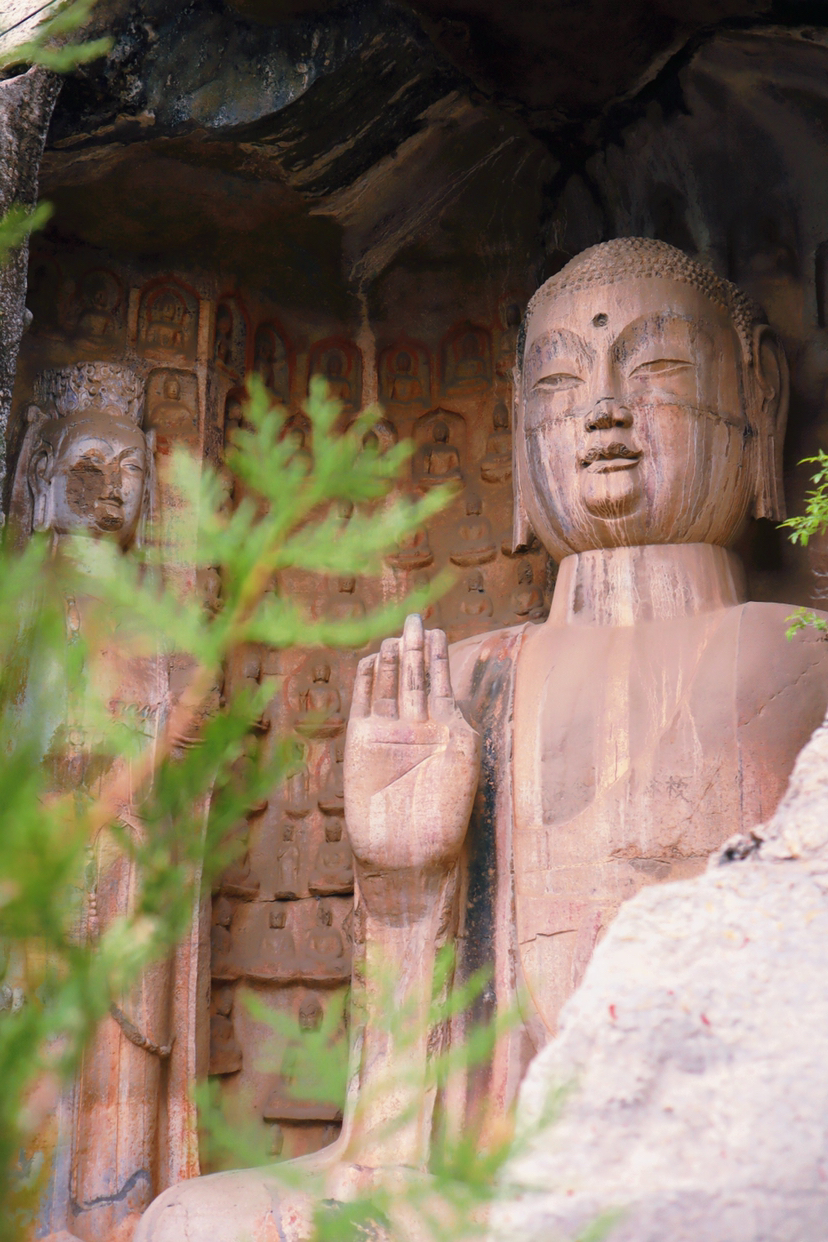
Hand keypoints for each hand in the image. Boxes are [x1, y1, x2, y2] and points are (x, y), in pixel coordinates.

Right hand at [344, 614, 480, 876]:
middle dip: (415, 648)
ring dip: (392, 659)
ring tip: (395, 634)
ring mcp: (388, 732)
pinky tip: (370, 659)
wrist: (407, 852)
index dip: (439, 656)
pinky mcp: (362, 741)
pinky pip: (363, 703)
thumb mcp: (465, 760)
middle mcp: (416, 727)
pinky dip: (366, 680)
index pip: (440, 682)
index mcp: (446, 730)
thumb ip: (459, 724)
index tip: (438, 631)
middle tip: (414, 619)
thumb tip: (456, 697)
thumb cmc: (445, 815)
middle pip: (414, 677)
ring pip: (389, 685)